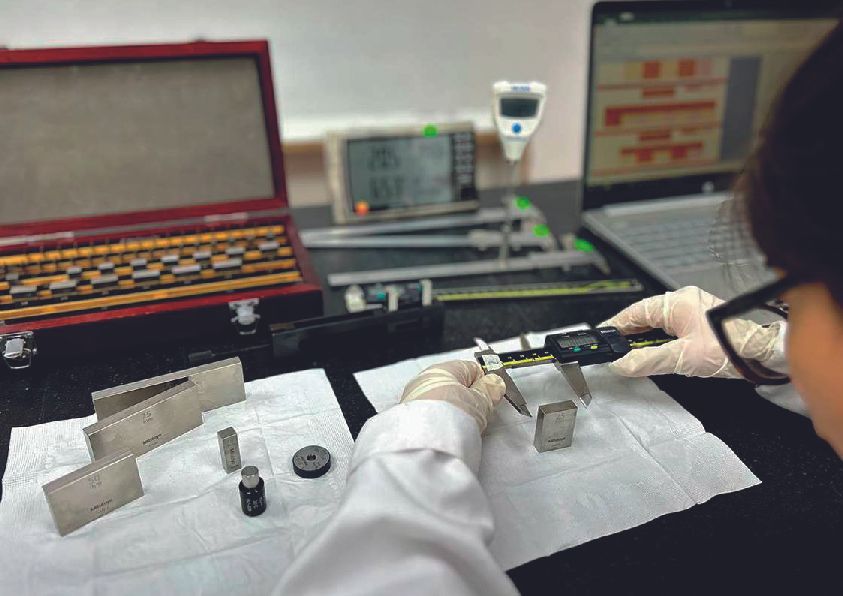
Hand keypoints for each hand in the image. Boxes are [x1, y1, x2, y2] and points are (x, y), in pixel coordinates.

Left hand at [400, 361, 506, 431]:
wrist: (423, 443)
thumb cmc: (451, 416)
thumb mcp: (480, 402)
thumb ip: (490, 390)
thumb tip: (495, 382)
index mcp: (443, 368)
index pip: (470, 368)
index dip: (484, 382)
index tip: (491, 396)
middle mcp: (425, 379)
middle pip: (454, 385)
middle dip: (467, 398)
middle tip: (477, 414)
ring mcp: (414, 397)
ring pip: (442, 401)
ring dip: (454, 411)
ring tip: (461, 426)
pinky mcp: (408, 417)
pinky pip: (432, 414)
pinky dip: (441, 421)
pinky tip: (447, 431)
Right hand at [600, 286, 781, 378]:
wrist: (762, 352)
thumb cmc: (730, 348)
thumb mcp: (681, 358)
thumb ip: (646, 361)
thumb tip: (621, 364)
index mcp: (675, 302)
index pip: (634, 312)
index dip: (615, 326)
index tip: (601, 337)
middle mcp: (683, 300)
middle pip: (644, 316)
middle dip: (628, 334)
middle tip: (612, 349)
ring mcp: (692, 308)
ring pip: (657, 322)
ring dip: (644, 337)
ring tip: (630, 353)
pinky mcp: (700, 319)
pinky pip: (670, 326)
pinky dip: (658, 338)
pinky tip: (654, 350)